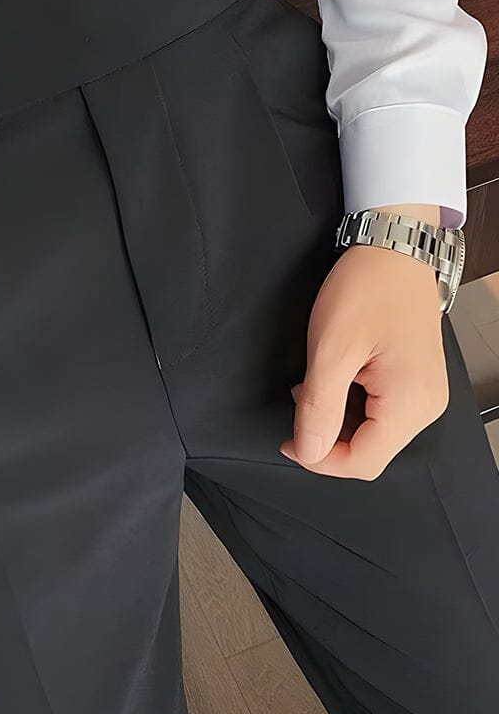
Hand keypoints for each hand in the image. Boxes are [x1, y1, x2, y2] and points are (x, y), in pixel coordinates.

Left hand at [279, 204, 448, 479]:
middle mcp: (425, 407)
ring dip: (334, 421)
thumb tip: (308, 453)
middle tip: (300, 400)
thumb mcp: (331, 352)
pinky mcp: (413, 383)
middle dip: (326, 438)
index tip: (288, 439)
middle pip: (369, 453)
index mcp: (410, 404)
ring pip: (370, 435)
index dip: (320, 460)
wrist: (393, 250)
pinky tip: (330, 381)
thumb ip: (319, 408)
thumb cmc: (365, 292)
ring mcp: (423, 395)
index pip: (363, 463)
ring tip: (312, 386)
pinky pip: (377, 414)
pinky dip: (346, 406)